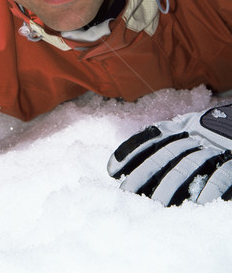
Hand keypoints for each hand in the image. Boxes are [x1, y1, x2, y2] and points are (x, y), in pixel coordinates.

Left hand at [107, 104, 231, 205]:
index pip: (152, 136)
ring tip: (156, 206)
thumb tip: (129, 164)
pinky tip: (195, 206)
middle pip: (165, 153)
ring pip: (187, 165)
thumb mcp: (192, 127)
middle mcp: (196, 132)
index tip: (111, 170)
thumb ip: (167, 139)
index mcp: (183, 124)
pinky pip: (219, 175)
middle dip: (143, 174)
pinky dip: (207, 190)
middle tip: (127, 194)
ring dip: (170, 186)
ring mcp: (214, 145)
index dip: (130, 151)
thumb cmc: (216, 132)